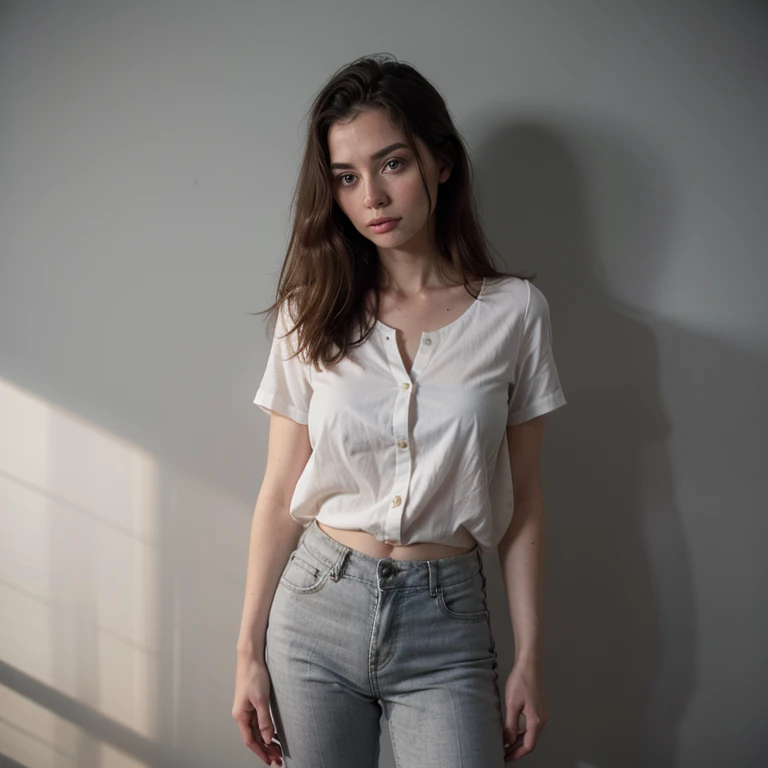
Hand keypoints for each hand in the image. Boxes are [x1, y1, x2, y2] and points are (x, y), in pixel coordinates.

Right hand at [232, 651, 283, 765]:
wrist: (251, 657)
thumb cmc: (254, 675)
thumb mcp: (262, 700)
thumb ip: (265, 720)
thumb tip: (267, 738)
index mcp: (241, 715)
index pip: (250, 740)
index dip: (261, 752)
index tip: (270, 761)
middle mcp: (242, 714)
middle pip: (253, 737)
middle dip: (265, 749)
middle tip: (278, 759)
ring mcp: (246, 708)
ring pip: (256, 730)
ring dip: (266, 740)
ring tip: (278, 750)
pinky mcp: (252, 702)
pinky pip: (258, 721)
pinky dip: (266, 729)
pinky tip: (274, 734)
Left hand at [502, 660, 547, 761]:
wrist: (529, 664)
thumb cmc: (521, 681)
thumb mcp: (512, 704)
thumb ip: (510, 725)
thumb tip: (508, 741)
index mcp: (536, 721)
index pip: (528, 746)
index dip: (516, 754)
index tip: (506, 758)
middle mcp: (542, 719)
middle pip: (530, 741)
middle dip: (517, 748)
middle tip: (504, 753)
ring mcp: (542, 713)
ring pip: (530, 733)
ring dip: (519, 739)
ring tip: (506, 743)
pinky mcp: (539, 707)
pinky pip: (531, 725)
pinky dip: (522, 730)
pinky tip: (512, 729)